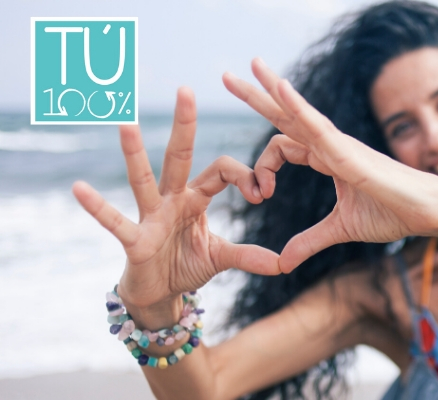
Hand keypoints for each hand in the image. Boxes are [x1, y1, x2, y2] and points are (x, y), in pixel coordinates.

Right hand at [72, 88, 279, 317]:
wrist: (159, 293)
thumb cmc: (185, 265)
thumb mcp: (220, 258)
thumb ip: (248, 256)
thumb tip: (282, 264)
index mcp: (196, 198)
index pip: (221, 171)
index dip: (242, 177)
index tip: (260, 195)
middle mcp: (172, 199)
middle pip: (179, 156)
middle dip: (184, 126)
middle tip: (187, 89)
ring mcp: (150, 216)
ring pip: (144, 179)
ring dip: (135, 153)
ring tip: (126, 124)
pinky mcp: (134, 239)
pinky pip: (114, 221)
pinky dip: (98, 207)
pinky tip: (79, 188)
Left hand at [222, 59, 437, 272]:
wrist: (428, 213)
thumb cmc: (393, 213)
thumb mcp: (340, 230)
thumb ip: (310, 241)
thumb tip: (282, 263)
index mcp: (327, 158)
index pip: (283, 147)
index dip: (263, 168)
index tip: (260, 195)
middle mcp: (331, 145)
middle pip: (286, 115)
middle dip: (256, 95)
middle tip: (226, 76)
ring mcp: (341, 145)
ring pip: (299, 113)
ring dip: (271, 90)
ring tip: (248, 65)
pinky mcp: (351, 154)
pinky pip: (318, 127)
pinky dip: (298, 108)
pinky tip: (278, 87)